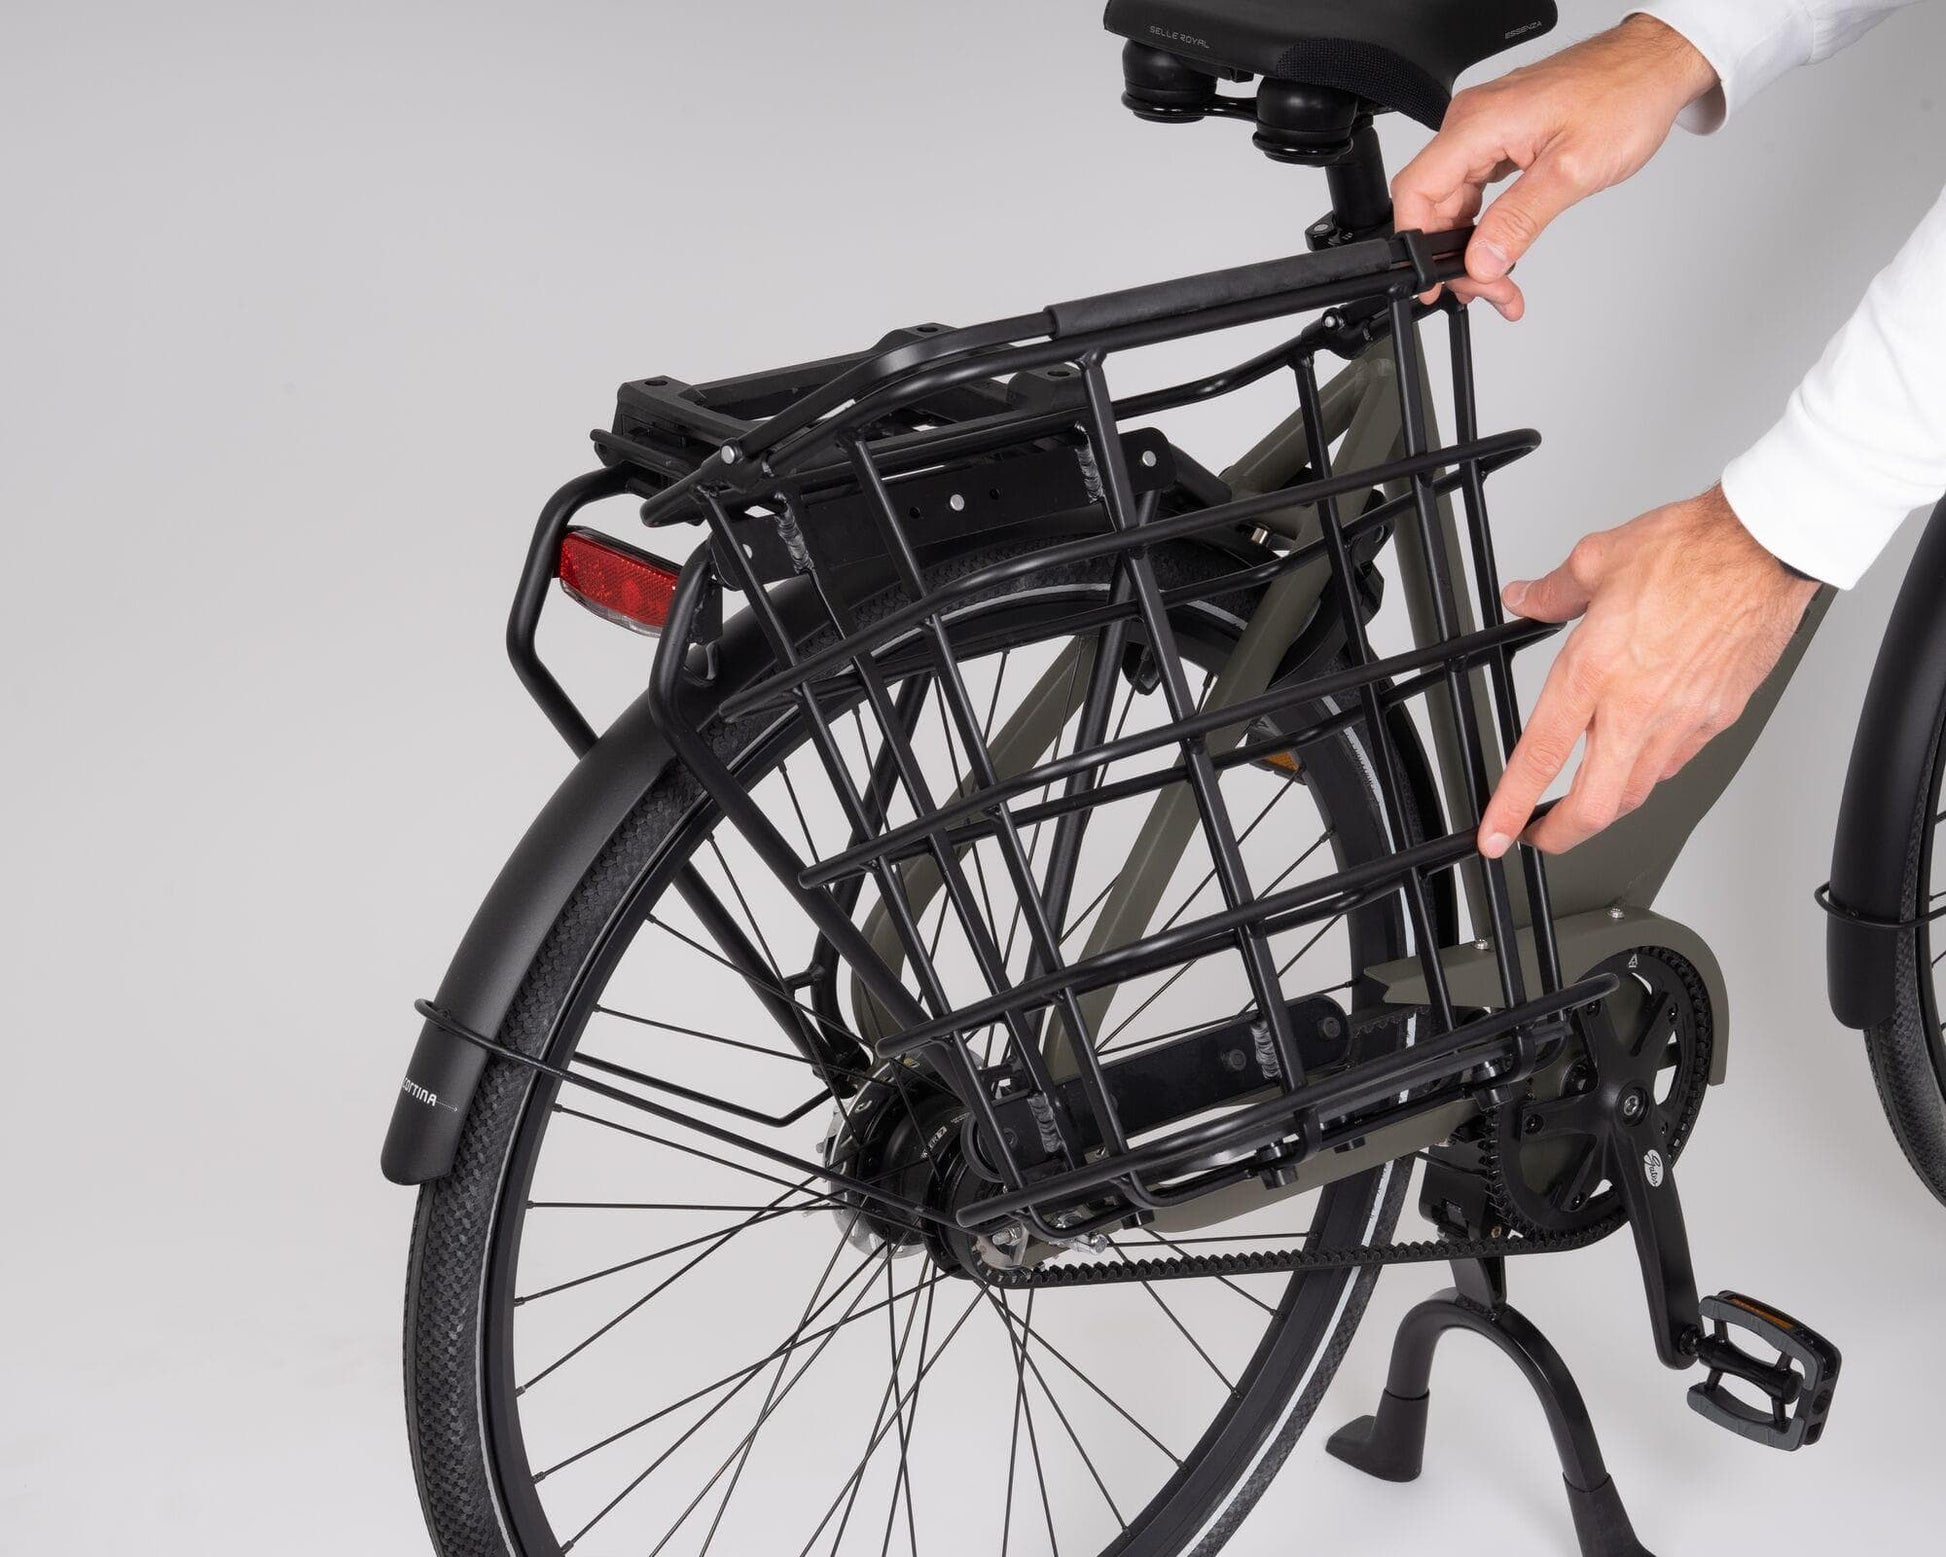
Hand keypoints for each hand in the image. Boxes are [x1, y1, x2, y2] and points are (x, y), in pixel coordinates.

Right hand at [1392, 15, 1718, 318]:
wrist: (1653, 66)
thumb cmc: (1624, 97)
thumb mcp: (1572, 170)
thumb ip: (1519, 220)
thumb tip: (1483, 261)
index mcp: (1479, 124)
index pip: (1417, 190)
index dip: (1416, 244)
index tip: (1436, 282)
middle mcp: (1473, 123)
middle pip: (1435, 205)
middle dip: (1457, 257)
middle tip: (1491, 289)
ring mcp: (1485, 130)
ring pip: (1456, 203)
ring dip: (1474, 247)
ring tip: (1503, 280)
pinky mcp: (1502, 138)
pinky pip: (1477, 190)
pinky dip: (1487, 225)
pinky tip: (1505, 248)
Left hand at [1479, 488, 1818, 857]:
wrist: (1768, 549)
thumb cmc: (1694, 550)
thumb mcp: (1598, 559)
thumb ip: (1554, 592)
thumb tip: (1527, 599)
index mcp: (1596, 670)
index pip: (1541, 756)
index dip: (1511, 805)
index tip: (1496, 833)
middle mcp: (1638, 706)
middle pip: (1595, 805)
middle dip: (1560, 835)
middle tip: (1537, 836)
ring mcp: (1683, 718)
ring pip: (1639, 790)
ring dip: (1605, 804)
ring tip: (1583, 800)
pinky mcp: (1718, 718)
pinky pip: (1676, 762)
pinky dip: (1649, 771)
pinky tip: (1636, 756)